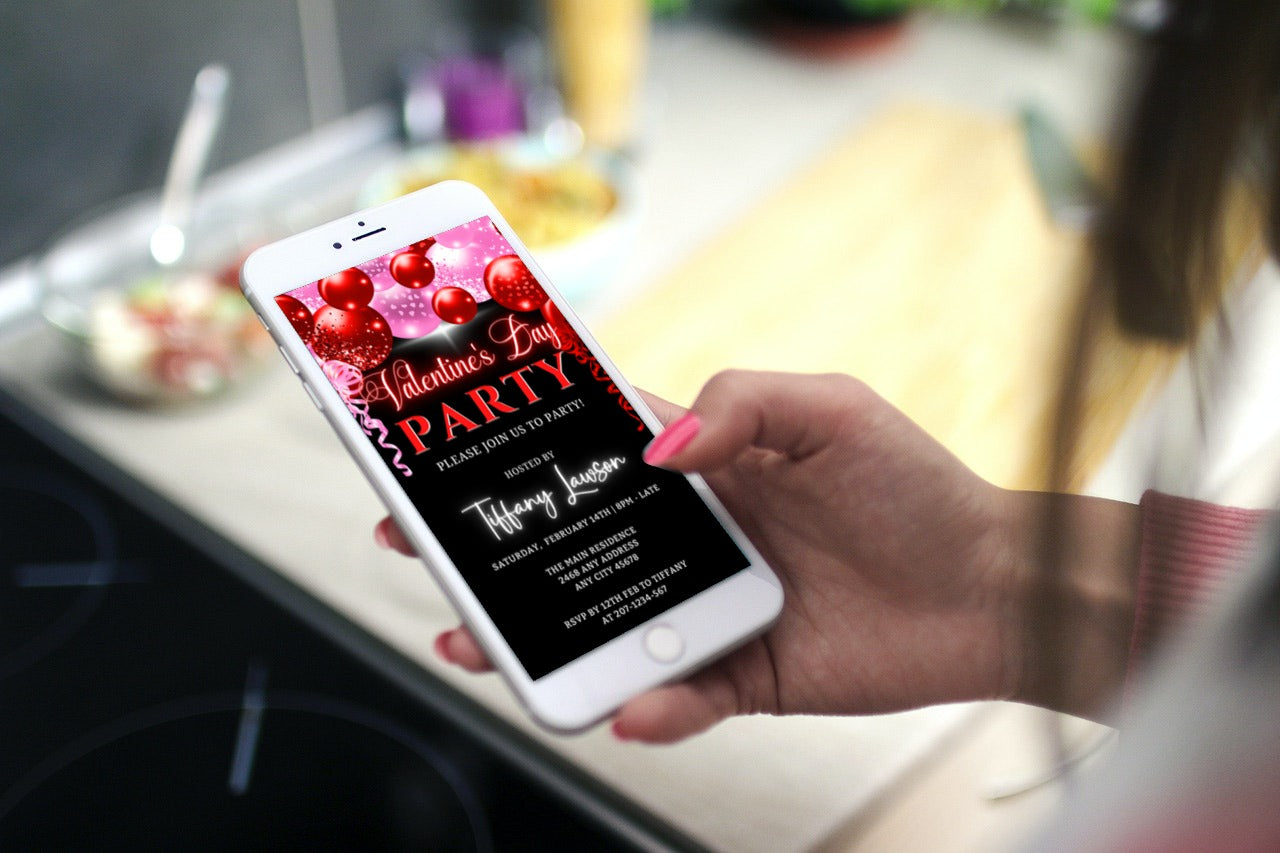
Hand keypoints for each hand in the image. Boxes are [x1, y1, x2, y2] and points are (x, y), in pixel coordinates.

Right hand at [378, 371, 1040, 741]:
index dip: (519, 449)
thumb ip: (737, 405)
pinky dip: (652, 707)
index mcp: (705, 466)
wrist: (991, 588)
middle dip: (493, 550)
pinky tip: (633, 706)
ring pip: (604, 628)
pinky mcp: (744, 675)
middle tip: (420, 551)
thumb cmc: (916, 488)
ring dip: (539, 640)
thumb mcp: (830, 410)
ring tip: (480, 644)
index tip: (448, 449)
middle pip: (572, 546)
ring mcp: (712, 608)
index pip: (592, 452)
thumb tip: (655, 450)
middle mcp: (695, 538)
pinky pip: (680, 697)